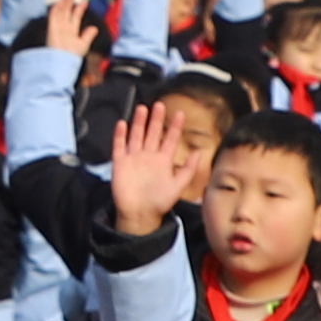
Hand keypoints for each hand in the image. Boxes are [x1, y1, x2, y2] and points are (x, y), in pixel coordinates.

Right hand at [104, 96, 212, 236]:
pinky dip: (120, 135)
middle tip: (160, 105)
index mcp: (164, 160)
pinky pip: (119, 146)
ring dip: (139, 122)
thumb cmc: (160, 202)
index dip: (175, 127)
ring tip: (142, 108)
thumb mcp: (178, 186)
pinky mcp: (120, 163)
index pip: (170, 139)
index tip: (180, 113)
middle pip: (153, 133)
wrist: (140, 215)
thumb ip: (188, 170)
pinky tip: (122, 124)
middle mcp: (149, 156)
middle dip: (157, 119)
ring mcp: (134, 158)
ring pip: (137, 135)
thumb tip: (200, 152)